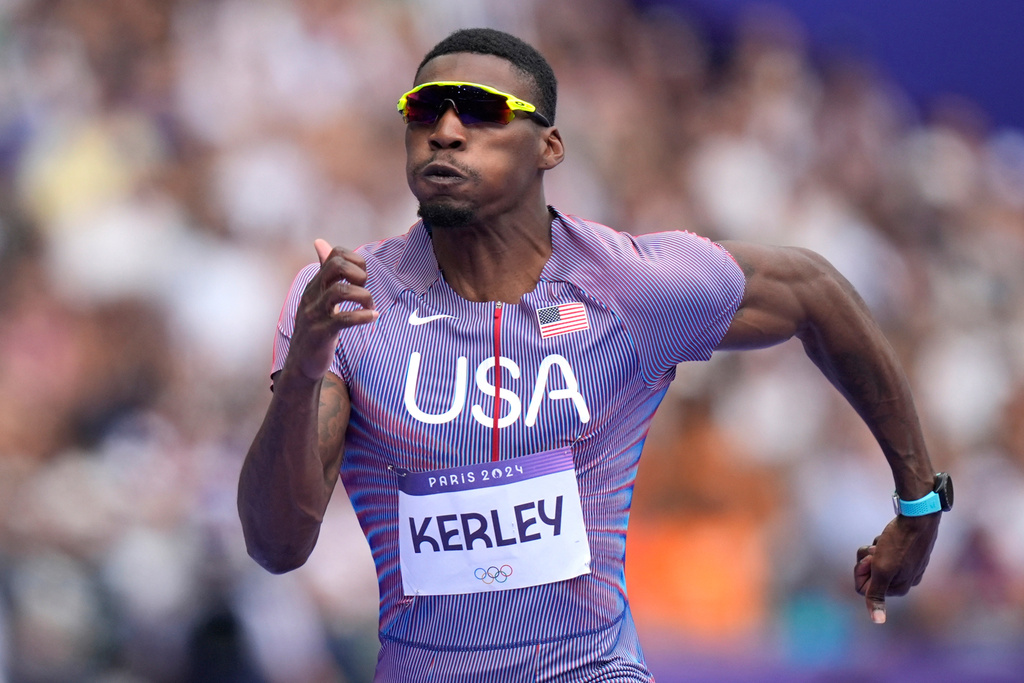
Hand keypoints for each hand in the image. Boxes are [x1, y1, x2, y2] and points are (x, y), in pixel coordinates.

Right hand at [288, 239, 376, 380]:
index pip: (335, 255)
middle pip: (337, 266)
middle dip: (359, 274)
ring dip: (363, 296)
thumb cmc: (314, 327)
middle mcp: (313, 295)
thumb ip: (323, 271)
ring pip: (340, 291)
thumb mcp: (317, 296)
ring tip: (370, 307)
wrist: (301, 363)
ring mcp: (315, 313)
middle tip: (365, 290)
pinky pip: (343, 319)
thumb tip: (320, 242)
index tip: (362, 279)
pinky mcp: (321, 333)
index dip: (356, 261)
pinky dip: (363, 316)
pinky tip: (372, 317)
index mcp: (315, 284)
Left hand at [854, 514, 939, 623]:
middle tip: (878, 550)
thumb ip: (876, 594)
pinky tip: (889, 537)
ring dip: (873, 550)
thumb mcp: (882, 570)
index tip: (872, 560)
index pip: (862, 588)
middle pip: (868, 574)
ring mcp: (906, 566)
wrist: (918, 517)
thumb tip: (878, 621)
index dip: (862, 571)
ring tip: (884, 542)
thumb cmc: (898, 543)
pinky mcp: (905, 552)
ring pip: (874, 561)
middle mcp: (904, 580)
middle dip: (867, 560)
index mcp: (898, 589)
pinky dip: (880, 543)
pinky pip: (882, 551)